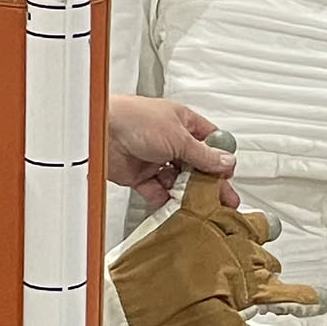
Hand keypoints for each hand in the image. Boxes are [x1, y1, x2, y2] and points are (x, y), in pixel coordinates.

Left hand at [107, 97, 229, 209]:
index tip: (227, 174)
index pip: (209, 141)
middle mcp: (169, 140)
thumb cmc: (133, 119)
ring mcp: (154, 158)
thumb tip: (226, 162)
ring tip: (198, 205)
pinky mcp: (139, 175)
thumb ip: (204, 154)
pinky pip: (157, 191)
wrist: (99, 131)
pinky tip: (175, 207)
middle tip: (221, 199)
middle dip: (208, 182)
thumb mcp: (179, 137)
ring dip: (187, 193)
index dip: (220, 158)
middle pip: (195, 164)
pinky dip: (165, 200)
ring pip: (178, 180)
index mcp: (182, 122)